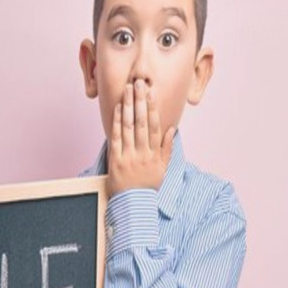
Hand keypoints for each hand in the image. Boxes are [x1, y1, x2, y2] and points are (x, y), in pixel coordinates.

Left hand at [107, 80, 174, 197]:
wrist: (134, 203)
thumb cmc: (148, 185)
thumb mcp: (162, 168)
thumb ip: (167, 149)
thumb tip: (172, 130)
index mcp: (154, 154)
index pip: (154, 126)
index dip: (152, 108)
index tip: (151, 93)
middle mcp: (142, 153)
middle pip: (141, 122)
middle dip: (140, 101)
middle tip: (139, 84)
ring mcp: (128, 156)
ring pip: (128, 127)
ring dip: (128, 106)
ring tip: (128, 90)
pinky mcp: (115, 160)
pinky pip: (116, 137)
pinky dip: (117, 122)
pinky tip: (117, 108)